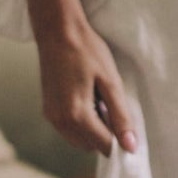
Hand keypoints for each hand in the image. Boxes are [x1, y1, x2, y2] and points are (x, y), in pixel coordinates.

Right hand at [35, 10, 138, 157]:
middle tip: (111, 105)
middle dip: (105, 134)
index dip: (120, 140)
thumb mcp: (111, 81)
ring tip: (98, 100)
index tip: (128, 126)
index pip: (104, 145)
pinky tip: (86, 99)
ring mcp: (51, 117)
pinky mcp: (47, 110)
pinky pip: (68, 130)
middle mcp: (60, 121)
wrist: (57, 30)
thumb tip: (131, 147)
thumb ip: (121, 117)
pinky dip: (81, 123)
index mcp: (77, 115)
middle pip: (90, 146)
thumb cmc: (87, 51)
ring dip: (92, 130)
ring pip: (78, 140)